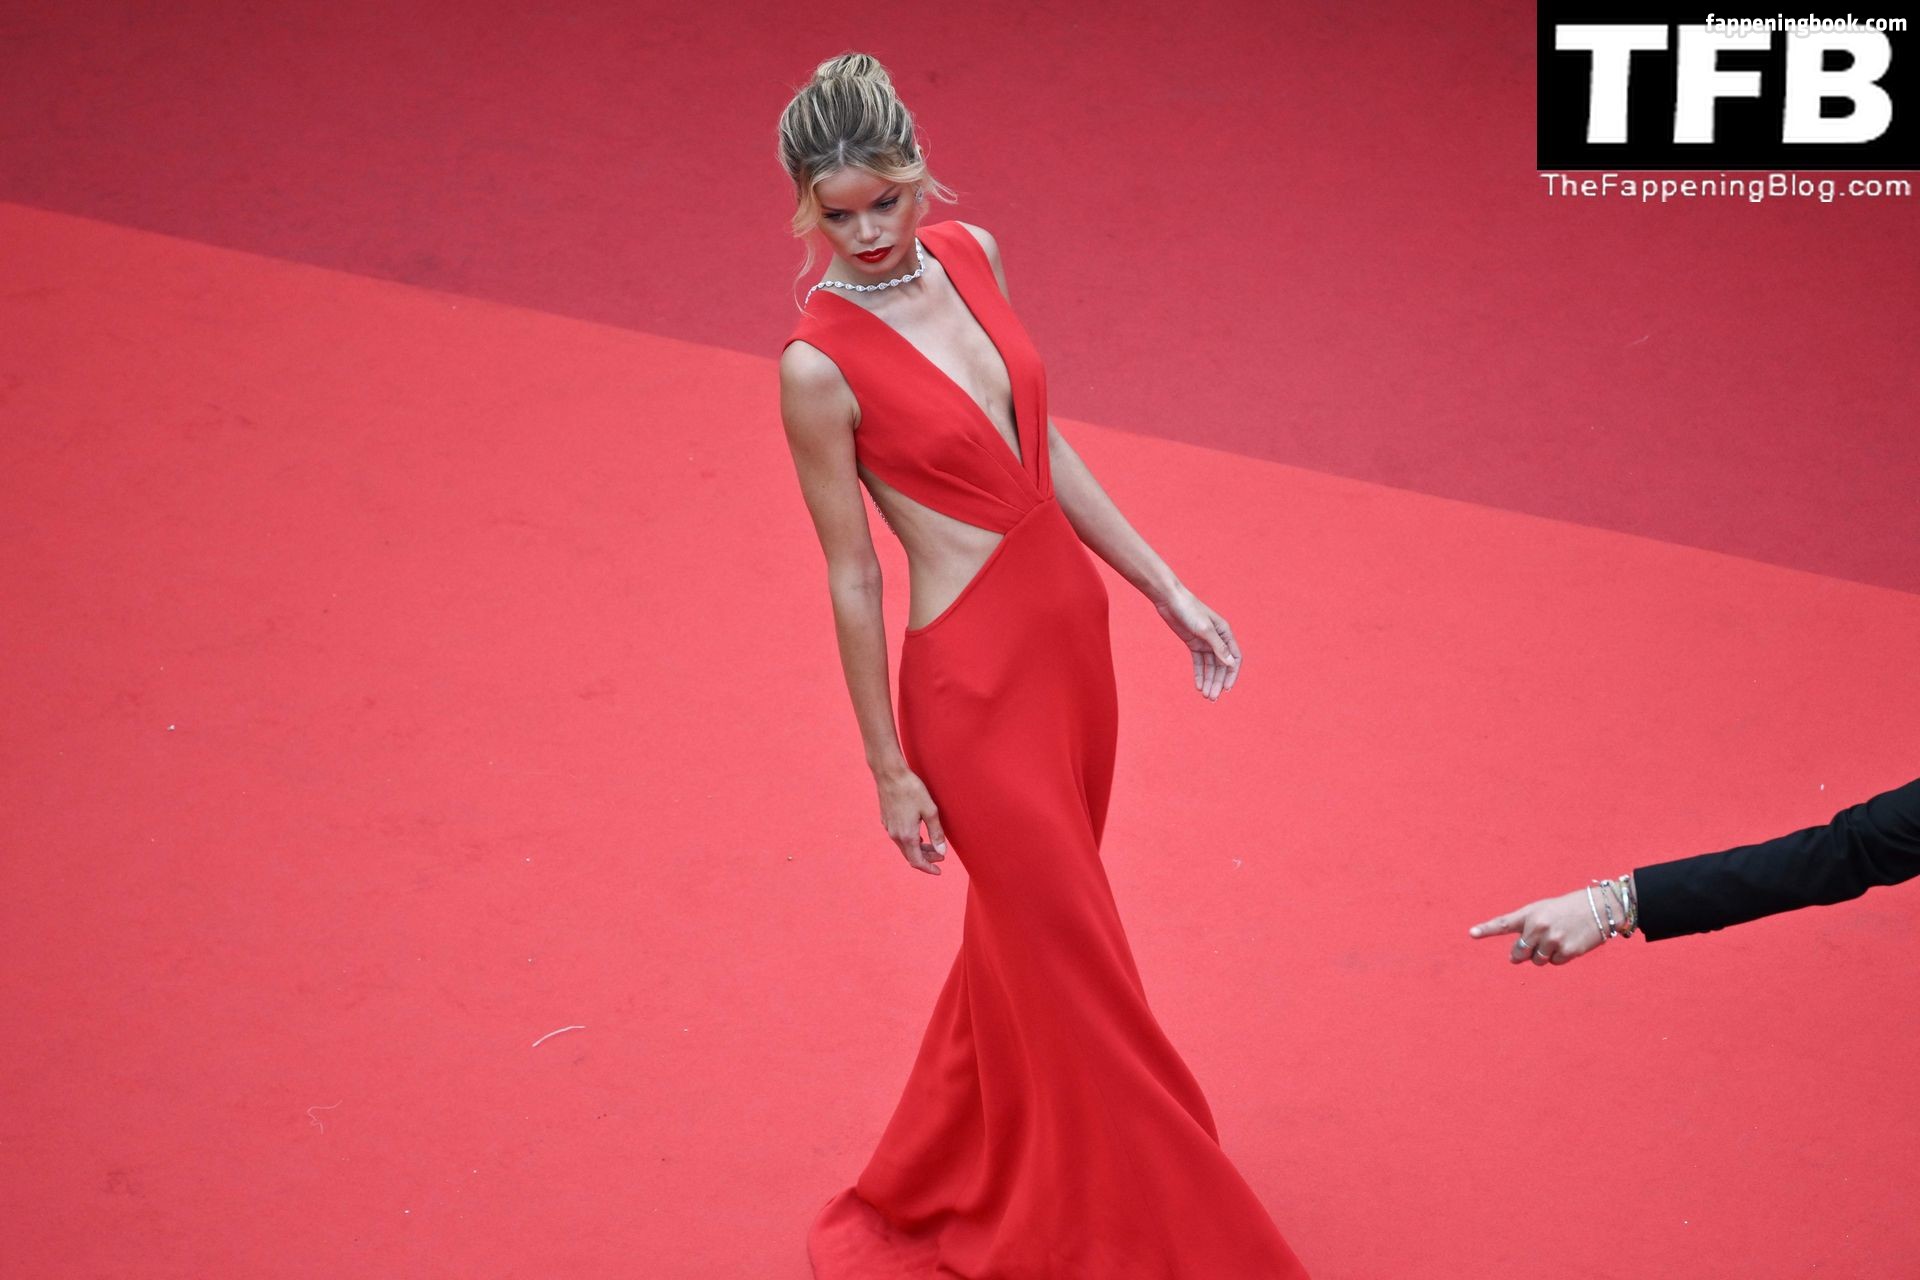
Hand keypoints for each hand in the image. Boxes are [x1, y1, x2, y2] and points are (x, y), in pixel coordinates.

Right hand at [875, 767, 948, 874]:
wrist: (890, 774)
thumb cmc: (911, 789)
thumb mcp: (929, 810)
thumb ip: (936, 833)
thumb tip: (941, 852)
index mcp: (907, 835)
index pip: (917, 861)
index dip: (929, 868)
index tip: (939, 871)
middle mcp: (895, 835)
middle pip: (911, 855)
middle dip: (926, 859)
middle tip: (940, 856)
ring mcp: (889, 828)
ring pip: (905, 847)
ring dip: (918, 849)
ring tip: (932, 846)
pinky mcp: (886, 820)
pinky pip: (899, 838)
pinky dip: (910, 841)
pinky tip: (919, 835)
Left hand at [1153, 586, 1241, 700]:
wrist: (1169, 599)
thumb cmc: (1189, 610)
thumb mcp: (1204, 629)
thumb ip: (1218, 647)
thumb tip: (1231, 664)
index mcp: (1225, 633)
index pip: (1234, 658)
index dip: (1232, 674)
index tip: (1227, 688)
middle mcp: (1217, 638)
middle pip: (1221, 665)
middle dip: (1218, 682)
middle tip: (1213, 698)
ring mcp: (1205, 642)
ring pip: (1210, 666)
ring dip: (1209, 681)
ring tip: (1206, 696)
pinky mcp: (1193, 643)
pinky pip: (1199, 662)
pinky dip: (1199, 674)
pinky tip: (1198, 686)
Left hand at [1467, 889, 1609, 965]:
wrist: (1599, 907)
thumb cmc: (1566, 908)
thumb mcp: (1542, 910)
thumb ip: (1526, 929)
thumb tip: (1515, 958)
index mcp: (1530, 914)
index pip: (1504, 923)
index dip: (1486, 929)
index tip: (1472, 934)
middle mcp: (1539, 926)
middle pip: (1519, 953)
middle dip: (1523, 953)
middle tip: (1536, 944)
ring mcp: (1553, 940)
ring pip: (1537, 961)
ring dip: (1543, 955)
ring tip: (1557, 938)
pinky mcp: (1568, 951)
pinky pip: (1555, 962)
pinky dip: (1559, 957)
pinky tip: (1569, 943)